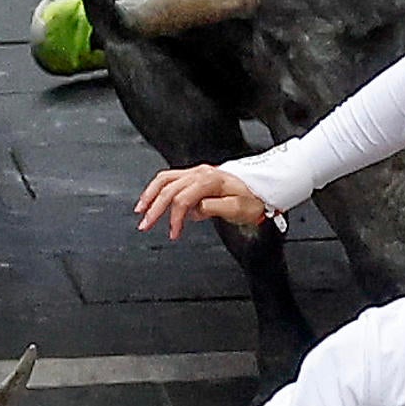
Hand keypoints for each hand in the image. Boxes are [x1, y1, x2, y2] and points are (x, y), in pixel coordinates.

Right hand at [136, 165, 266, 238]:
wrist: (262, 187)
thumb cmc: (252, 199)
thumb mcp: (238, 209)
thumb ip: (214, 208)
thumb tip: (194, 211)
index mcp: (209, 180)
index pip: (182, 198)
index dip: (175, 217)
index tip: (173, 233)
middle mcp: (200, 173)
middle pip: (168, 188)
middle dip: (154, 207)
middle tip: (145, 225)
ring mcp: (196, 172)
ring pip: (165, 178)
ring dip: (150, 194)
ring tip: (141, 209)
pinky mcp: (196, 175)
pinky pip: (171, 178)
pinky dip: (158, 189)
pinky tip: (154, 199)